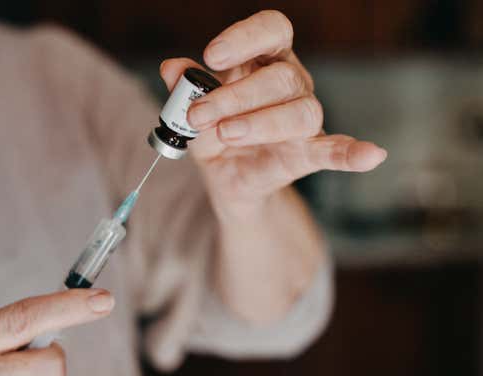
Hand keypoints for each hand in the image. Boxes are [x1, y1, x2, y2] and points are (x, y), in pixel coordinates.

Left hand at [160, 10, 386, 215]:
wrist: (224, 177)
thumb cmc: (212, 132)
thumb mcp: (190, 109)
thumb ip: (184, 89)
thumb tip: (171, 68)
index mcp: (264, 60)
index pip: (271, 30)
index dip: (245, 37)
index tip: (211, 56)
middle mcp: (290, 83)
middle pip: (279, 76)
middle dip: (235, 95)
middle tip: (199, 115)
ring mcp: (303, 119)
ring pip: (300, 111)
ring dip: (260, 123)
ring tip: (226, 135)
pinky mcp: (307, 153)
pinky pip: (337, 150)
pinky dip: (353, 153)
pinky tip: (373, 154)